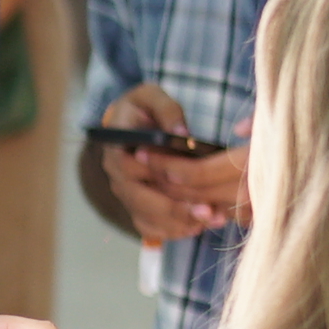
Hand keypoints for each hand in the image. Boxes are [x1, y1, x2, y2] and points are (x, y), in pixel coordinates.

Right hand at [95, 84, 248, 245]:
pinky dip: (172, 231)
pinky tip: (197, 227)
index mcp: (117, 146)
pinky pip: (150, 227)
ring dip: (178, 223)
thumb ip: (167, 111)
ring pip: (146, 217)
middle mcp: (117, 174)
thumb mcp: (152, 96)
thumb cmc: (145, 109)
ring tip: (211, 221)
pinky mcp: (137, 206)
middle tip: (207, 213)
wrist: (132, 124)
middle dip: (174, 209)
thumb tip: (182, 133)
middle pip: (139, 199)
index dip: (158, 176)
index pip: (128, 166)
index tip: (185, 181)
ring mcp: (126, 193)